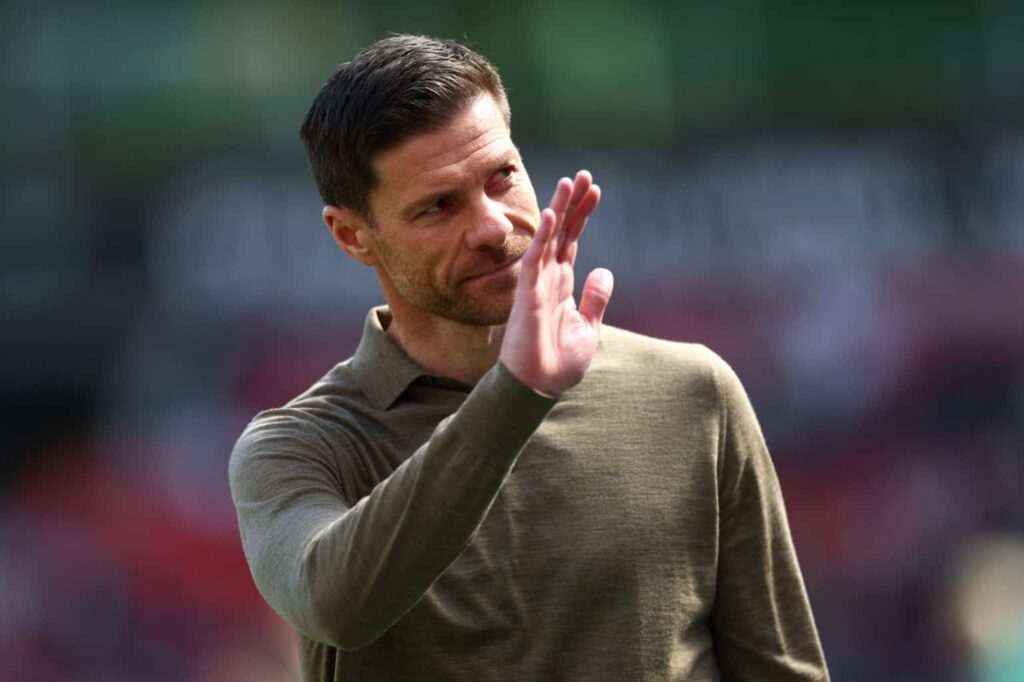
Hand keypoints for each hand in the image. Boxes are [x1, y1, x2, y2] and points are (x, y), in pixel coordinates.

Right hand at [499, 170, 613, 396]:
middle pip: (562, 232)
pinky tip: (552, 215)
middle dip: (573, 203)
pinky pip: (535, 260)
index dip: (582, 215)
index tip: (595, 190)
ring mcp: (537, 284)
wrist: (539, 387)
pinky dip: (543, 237)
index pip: (573, 241)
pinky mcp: (528, 295)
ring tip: (569, 181)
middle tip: (583, 175)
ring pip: (548, 238)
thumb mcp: (587, 328)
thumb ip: (595, 299)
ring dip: (559, 209)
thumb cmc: (558, 363)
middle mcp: (548, 278)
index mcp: (562, 284)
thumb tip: (605, 272)